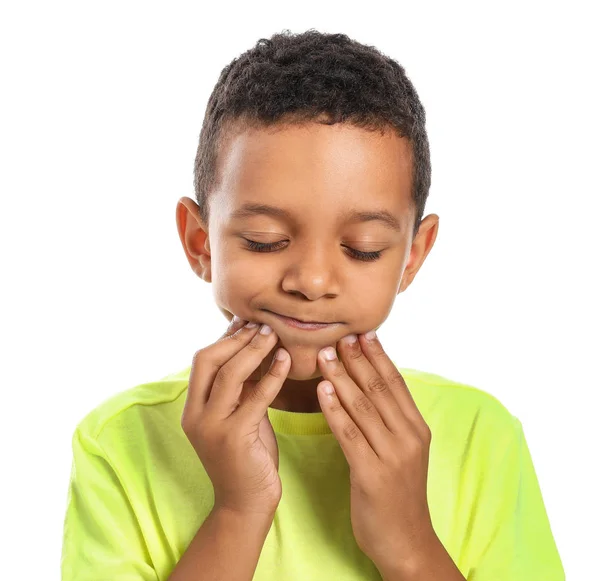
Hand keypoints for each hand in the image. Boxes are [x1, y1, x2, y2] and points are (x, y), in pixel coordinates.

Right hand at [181, 317, 290, 516]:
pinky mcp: (234, 438)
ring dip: (254, 350)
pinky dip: (272, 375)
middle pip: (208, 360)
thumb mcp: (238, 416)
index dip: (225, 338)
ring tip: (273, 335)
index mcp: (193, 408)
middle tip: (262, 325)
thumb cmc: (246, 456)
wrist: (245, 504)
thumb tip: (251, 350)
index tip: (248, 322)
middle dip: (236, 339)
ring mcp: (211, 426)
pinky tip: (286, 361)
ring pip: (229, 374)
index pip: (202, 360)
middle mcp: (195, 415)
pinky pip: (255, 397)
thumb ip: (239, 389)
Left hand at [315, 331, 435, 573]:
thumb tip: (370, 386)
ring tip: (324, 355)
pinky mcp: (372, 474)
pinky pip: (349, 434)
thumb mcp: (404, 451)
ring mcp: (393, 455)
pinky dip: (335, 410)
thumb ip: (391, 420)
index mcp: (417, 428)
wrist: (407, 542)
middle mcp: (409, 437)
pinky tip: (322, 391)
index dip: (377, 356)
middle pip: (378, 388)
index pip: (395, 382)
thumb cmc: (400, 493)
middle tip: (339, 336)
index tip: (362, 333)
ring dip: (341, 377)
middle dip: (357, 359)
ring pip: (363, 406)